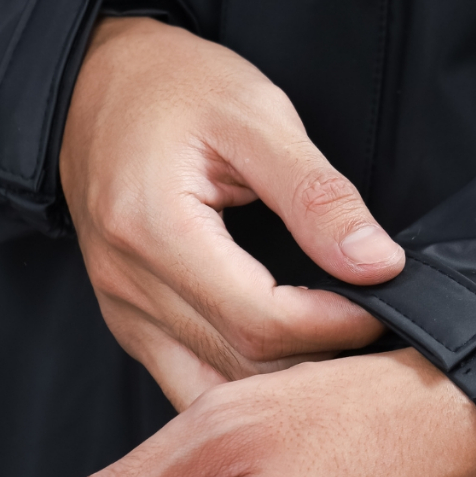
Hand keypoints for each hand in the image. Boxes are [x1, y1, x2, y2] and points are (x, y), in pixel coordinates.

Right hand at [60, 16, 404, 410]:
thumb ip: (317, 196)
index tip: (381, 307)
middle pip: (242, 365)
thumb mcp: (257, 118)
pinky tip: (286, 360)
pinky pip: (190, 383)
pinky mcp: (129, 324)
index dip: (334, 327)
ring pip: (217, 390)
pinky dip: (245, 382)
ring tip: (334, 347)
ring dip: (282, 383)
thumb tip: (377, 264)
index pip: (261, 320)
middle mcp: (128, 286)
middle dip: (317, 359)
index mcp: (155, 230)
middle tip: (370, 329)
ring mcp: (123, 313)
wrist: (94, 86)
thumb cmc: (176, 87)